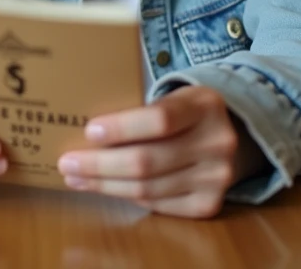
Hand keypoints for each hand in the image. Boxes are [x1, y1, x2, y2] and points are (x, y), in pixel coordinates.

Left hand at [57, 85, 251, 218]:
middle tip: (68, 162)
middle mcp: (217, 142)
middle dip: (99, 164)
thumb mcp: (173, 96)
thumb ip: (140, 109)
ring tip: (77, 177)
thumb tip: (85, 131)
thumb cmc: (186, 112)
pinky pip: (156, 205)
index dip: (122, 128)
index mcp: (206, 105)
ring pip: (147, 189)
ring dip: (105, 185)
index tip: (89, 131)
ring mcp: (217, 178)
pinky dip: (127, 196)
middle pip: (147, 161)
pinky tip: (107, 187)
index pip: (159, 120)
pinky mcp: (208, 204)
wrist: (233, 136)